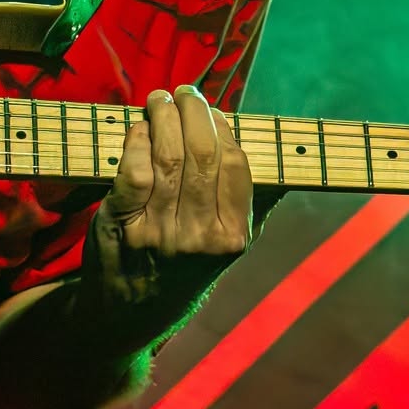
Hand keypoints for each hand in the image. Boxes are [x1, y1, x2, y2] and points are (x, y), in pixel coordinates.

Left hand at [80, 84, 273, 340]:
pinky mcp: (121, 223)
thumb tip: (287, 160)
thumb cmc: (181, 272)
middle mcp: (199, 236)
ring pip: (166, 155)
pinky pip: (133, 168)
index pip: (236, 164)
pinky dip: (135, 140)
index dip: (223, 128)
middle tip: (184, 93)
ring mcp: (158, 231)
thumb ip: (252, 206)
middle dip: (192, 111)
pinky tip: (138, 129)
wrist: (127, 316)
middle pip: (201, 153)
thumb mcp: (225, 250)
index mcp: (233, 237)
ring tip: (159, 100)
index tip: (213, 110)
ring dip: (162, 116)